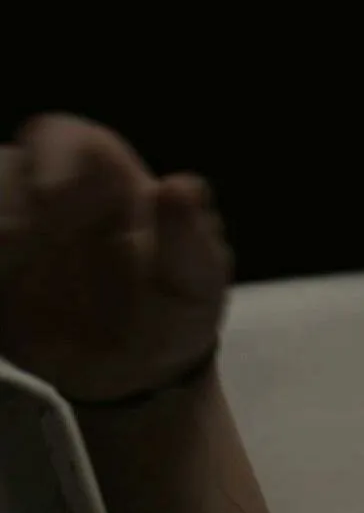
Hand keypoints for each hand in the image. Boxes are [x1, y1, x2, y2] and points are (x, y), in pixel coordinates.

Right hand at [0, 113, 231, 401]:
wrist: (137, 373)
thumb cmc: (175, 309)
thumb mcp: (196, 281)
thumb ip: (189, 236)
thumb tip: (178, 186)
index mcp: (103, 181)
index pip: (61, 138)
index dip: (51, 155)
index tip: (53, 195)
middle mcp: (45, 199)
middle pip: (1, 171)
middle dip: (3, 202)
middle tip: (14, 242)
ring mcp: (10, 236)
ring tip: (8, 270)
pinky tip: (7, 299)